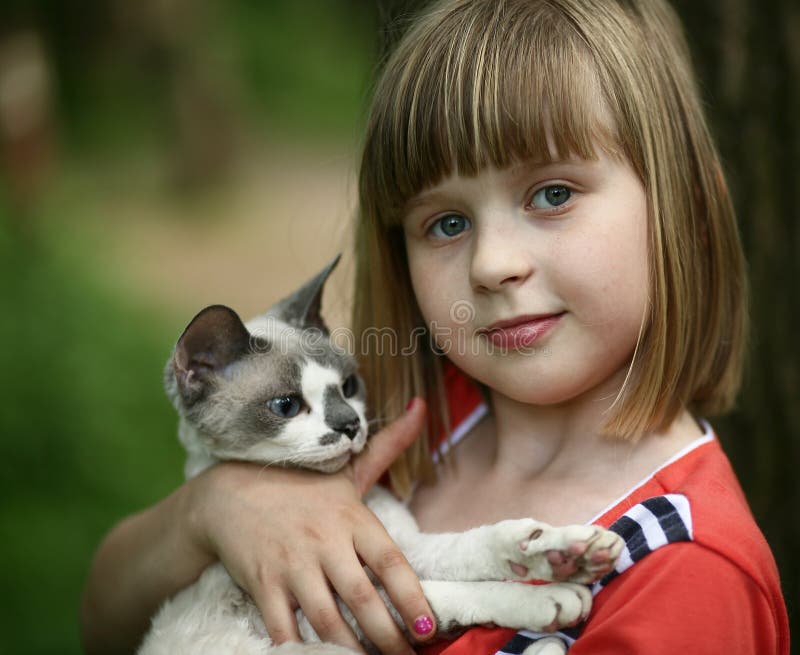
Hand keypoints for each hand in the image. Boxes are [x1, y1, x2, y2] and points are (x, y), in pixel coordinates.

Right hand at [184, 398, 434, 654]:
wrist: (228, 493)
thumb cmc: (299, 483)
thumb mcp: (346, 468)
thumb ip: (388, 446)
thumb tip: (421, 407)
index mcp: (350, 517)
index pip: (389, 561)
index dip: (411, 596)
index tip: (427, 628)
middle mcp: (324, 542)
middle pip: (361, 598)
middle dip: (387, 638)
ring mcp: (291, 565)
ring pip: (325, 620)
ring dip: (350, 650)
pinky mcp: (262, 584)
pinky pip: (282, 627)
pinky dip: (299, 651)